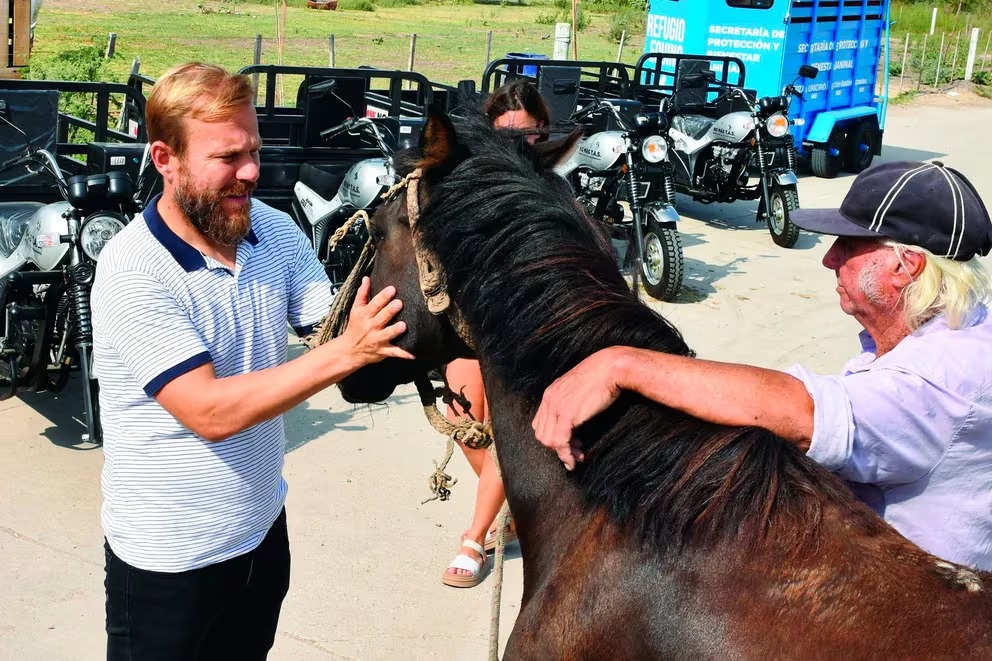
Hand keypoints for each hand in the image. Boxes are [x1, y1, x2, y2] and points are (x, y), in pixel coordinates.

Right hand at [339, 277, 414, 364]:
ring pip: (387, 334)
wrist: (350, 350)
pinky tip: (413, 354)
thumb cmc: (355, 326)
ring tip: (403, 325)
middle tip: (399, 303)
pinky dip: (403, 354)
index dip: (383, 297)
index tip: (392, 289)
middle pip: (382, 317)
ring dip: (395, 330)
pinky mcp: (383, 351)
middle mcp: (371, 327)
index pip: (374, 304)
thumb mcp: (356, 309)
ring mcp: (377, 339)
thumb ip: (362, 294)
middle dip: (390, 311)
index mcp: (365, 315)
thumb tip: (366, 278)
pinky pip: (394, 352)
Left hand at [532, 347, 624, 469]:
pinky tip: (575, 460)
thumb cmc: (601, 377)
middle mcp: (549, 400)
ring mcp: (556, 407)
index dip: (552, 437)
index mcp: (550, 394)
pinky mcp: (567, 414)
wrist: (610, 367)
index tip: (568, 443)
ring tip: (577, 457)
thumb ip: (570, 401)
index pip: (540, 424)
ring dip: (563, 454)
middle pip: (542, 434)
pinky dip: (566, 454)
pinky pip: (560, 441)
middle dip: (557, 448)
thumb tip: (574, 419)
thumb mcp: (578, 389)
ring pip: (549, 440)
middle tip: (575, 453)